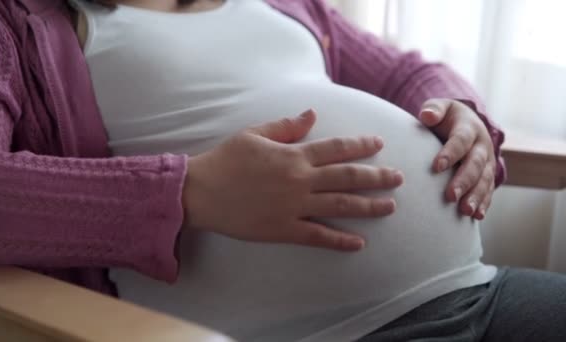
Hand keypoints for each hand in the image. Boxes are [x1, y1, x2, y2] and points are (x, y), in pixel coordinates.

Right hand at [183, 109, 403, 250]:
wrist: (201, 191)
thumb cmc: (225, 160)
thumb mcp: (254, 134)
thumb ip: (286, 126)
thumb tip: (312, 115)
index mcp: (293, 155)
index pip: (336, 148)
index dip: (361, 145)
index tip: (379, 144)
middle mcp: (300, 180)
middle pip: (347, 177)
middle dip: (377, 176)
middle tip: (398, 178)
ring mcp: (294, 207)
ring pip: (340, 206)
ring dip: (368, 206)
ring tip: (390, 207)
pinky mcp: (283, 230)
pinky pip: (318, 236)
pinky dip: (340, 240)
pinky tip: (359, 243)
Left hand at [420, 99, 495, 219]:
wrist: (467, 123)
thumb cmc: (446, 118)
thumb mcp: (440, 108)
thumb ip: (434, 109)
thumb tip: (427, 115)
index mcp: (469, 128)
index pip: (460, 141)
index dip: (450, 153)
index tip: (436, 167)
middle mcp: (482, 145)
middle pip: (475, 164)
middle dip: (464, 181)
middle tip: (450, 196)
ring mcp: (488, 162)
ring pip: (484, 180)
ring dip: (475, 196)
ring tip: (465, 211)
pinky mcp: (488, 175)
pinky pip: (488, 190)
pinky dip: (483, 203)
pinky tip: (476, 216)